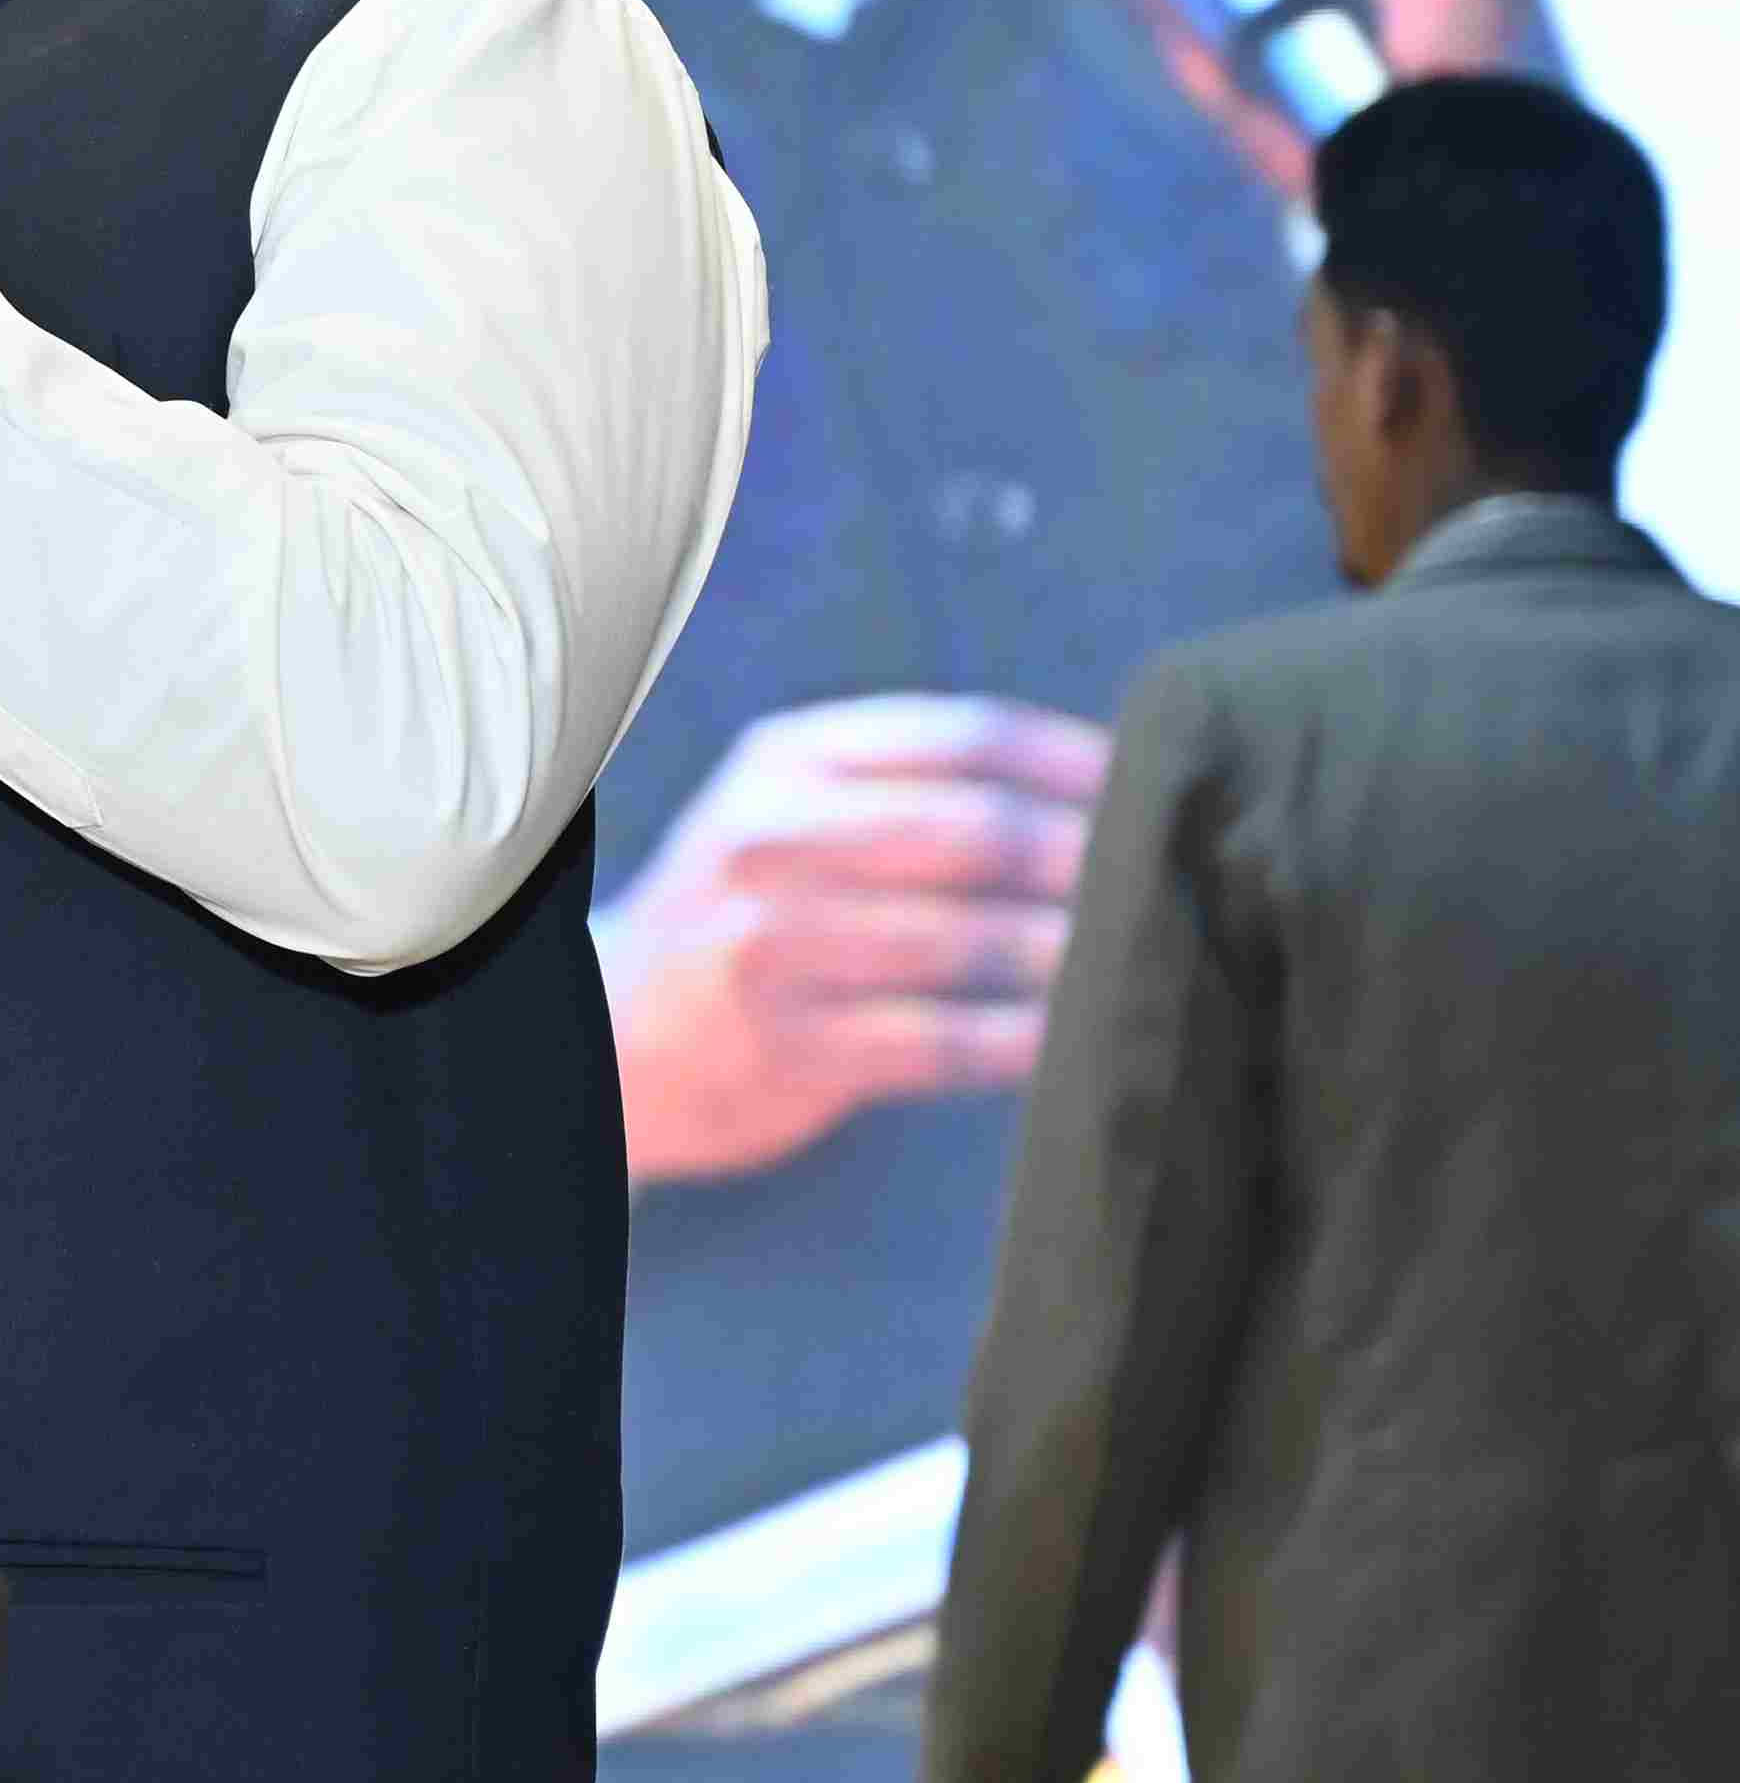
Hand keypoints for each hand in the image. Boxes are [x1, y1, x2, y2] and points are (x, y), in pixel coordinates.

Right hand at [598, 693, 1105, 1187]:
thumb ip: (905, 792)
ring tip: (1149, 956)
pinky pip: (948, 1040)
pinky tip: (1081, 1037)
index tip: (1155, 786)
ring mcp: (774, 946)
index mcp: (780, 763)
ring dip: (1075, 953)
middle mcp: (769, 841)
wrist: (610, 1034)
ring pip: (972, 942)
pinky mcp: (792, 1046)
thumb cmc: (739, 917)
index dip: (1075, 760)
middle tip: (1172, 880)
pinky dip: (1031, 1039)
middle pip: (975, 832)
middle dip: (1089, 859)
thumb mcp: (785, 816)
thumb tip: (1098, 791)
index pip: (961, 736)